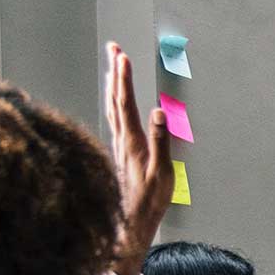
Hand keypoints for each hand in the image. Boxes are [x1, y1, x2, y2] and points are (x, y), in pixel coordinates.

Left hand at [103, 42, 172, 274]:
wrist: (129, 224)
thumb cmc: (148, 202)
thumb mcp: (162, 172)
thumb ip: (162, 140)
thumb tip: (159, 111)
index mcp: (132, 141)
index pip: (126, 102)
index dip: (124, 78)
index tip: (123, 56)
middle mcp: (121, 140)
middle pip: (115, 99)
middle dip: (116, 72)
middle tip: (115, 50)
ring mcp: (118, 146)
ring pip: (112, 108)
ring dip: (113, 85)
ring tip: (114, 67)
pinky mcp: (119, 152)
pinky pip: (114, 119)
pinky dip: (114, 102)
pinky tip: (115, 101)